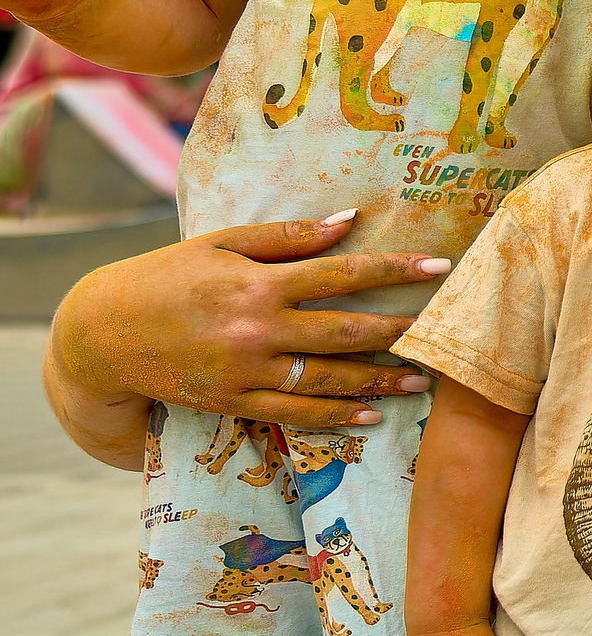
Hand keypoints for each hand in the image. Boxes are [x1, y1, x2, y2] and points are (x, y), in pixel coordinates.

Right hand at [47, 213, 446, 431]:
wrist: (102, 333)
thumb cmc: (167, 276)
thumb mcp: (222, 242)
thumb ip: (289, 235)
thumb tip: (351, 220)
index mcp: (258, 283)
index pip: (343, 274)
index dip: (395, 270)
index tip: (440, 266)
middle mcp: (257, 330)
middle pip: (346, 333)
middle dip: (401, 334)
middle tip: (445, 334)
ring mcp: (245, 372)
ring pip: (328, 380)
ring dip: (380, 382)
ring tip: (422, 382)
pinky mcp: (233, 403)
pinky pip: (295, 413)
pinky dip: (336, 415)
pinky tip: (371, 414)